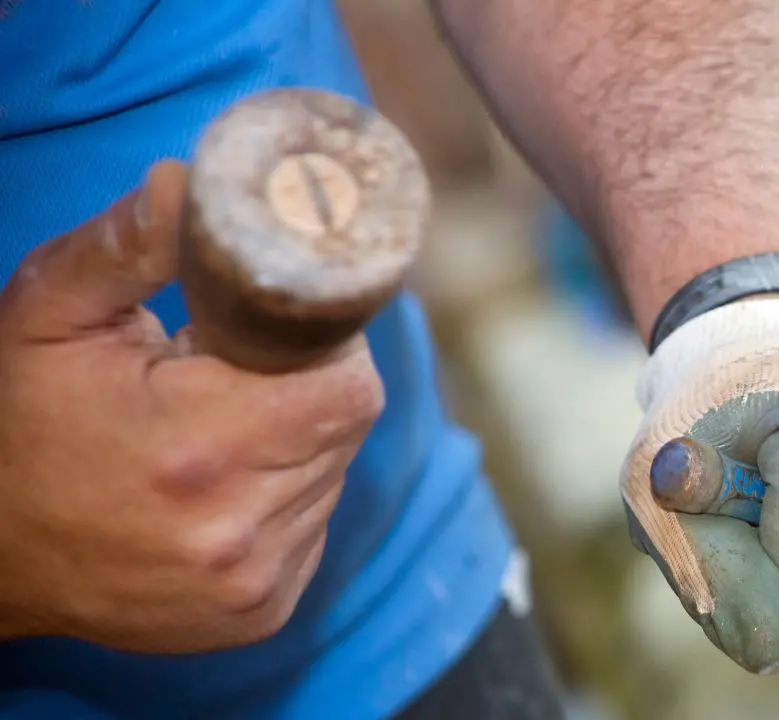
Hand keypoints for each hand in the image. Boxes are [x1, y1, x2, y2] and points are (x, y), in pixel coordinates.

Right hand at [0, 161, 383, 653]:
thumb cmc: (17, 424)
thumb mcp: (51, 316)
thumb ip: (129, 246)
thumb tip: (195, 184)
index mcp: (201, 448)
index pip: (349, 383)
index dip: (328, 346)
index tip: (280, 332)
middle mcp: (238, 529)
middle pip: (346, 427)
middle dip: (306, 388)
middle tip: (234, 376)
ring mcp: (252, 583)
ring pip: (331, 475)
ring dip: (295, 444)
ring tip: (215, 435)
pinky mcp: (259, 613)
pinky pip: (311, 528)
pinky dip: (282, 500)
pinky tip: (215, 491)